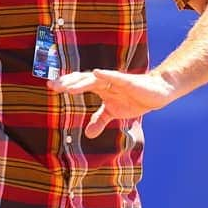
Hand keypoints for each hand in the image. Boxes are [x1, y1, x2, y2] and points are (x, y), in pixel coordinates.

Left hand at [48, 69, 175, 138]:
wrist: (158, 92)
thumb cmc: (134, 98)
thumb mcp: (114, 112)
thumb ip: (100, 120)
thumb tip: (87, 134)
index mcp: (100, 87)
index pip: (79, 84)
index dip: (66, 85)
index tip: (50, 87)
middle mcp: (105, 82)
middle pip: (82, 80)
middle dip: (67, 83)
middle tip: (51, 86)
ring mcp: (116, 81)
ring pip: (95, 79)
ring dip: (81, 82)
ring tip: (67, 86)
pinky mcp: (129, 82)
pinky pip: (117, 78)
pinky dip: (107, 75)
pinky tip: (97, 72)